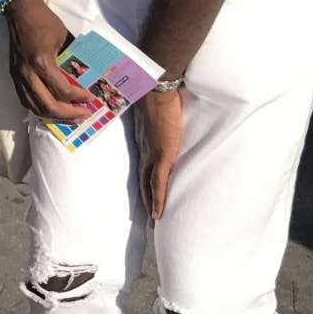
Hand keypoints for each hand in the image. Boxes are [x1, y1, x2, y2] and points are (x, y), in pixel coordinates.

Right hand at [5, 0, 98, 120]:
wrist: (20, 10)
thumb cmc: (44, 21)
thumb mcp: (64, 37)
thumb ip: (71, 58)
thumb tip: (85, 75)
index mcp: (42, 62)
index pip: (62, 90)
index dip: (79, 97)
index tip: (91, 98)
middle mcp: (28, 73)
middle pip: (48, 106)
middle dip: (68, 114)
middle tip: (84, 114)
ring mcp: (19, 76)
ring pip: (35, 107)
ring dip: (54, 117)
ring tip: (70, 117)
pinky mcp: (14, 76)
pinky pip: (25, 100)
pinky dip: (39, 109)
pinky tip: (51, 110)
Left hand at [137, 89, 182, 221]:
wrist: (157, 90)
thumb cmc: (160, 98)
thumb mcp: (159, 115)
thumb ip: (161, 123)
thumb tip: (168, 123)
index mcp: (145, 142)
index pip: (144, 168)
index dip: (145, 184)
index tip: (146, 198)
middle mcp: (145, 151)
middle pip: (144, 181)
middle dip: (146, 200)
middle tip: (149, 219)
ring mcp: (153, 154)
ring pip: (149, 186)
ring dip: (152, 205)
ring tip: (154, 223)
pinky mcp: (162, 155)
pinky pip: (159, 182)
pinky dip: (158, 200)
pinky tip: (158, 214)